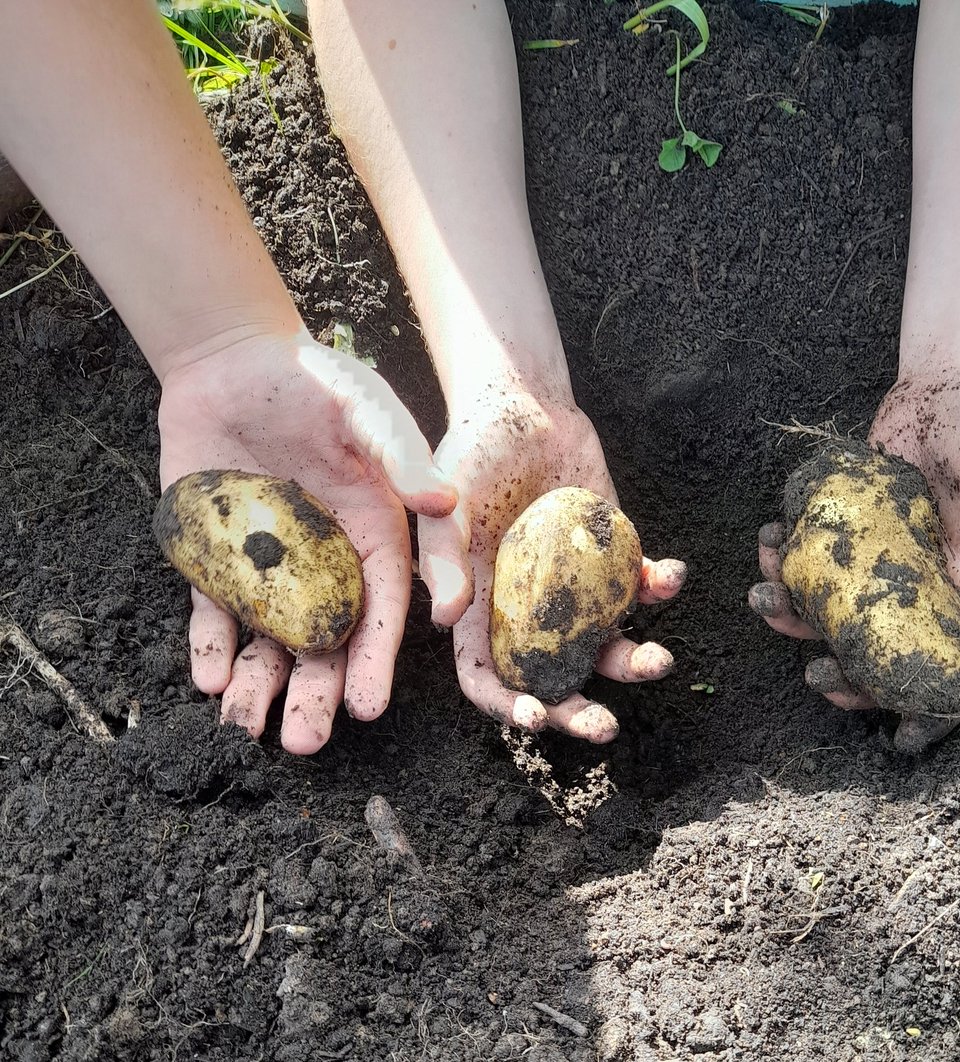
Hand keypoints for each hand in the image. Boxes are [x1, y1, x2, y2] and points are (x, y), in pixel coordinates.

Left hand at [157, 333, 455, 753]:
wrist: (235, 359)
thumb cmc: (318, 380)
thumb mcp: (368, 412)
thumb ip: (404, 457)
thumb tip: (446, 504)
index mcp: (375, 536)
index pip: (380, 610)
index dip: (375, 659)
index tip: (368, 706)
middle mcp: (327, 561)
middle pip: (324, 641)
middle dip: (315, 693)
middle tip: (303, 743)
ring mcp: (269, 564)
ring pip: (267, 639)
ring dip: (259, 685)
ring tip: (246, 728)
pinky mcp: (217, 558)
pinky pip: (214, 611)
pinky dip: (210, 645)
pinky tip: (209, 679)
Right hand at [417, 389, 684, 741]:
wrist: (523, 404)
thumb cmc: (471, 449)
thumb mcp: (445, 501)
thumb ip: (444, 557)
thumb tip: (446, 621)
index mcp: (481, 606)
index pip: (486, 675)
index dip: (508, 704)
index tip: (538, 716)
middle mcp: (529, 607)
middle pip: (552, 677)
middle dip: (578, 709)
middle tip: (608, 727)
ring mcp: (575, 585)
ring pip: (604, 643)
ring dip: (633, 661)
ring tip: (661, 660)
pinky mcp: (612, 554)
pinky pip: (638, 586)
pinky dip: (658, 587)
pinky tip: (671, 576)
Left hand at [750, 367, 959, 751]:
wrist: (948, 382)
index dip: (935, 708)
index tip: (899, 739)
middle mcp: (923, 586)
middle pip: (884, 653)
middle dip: (847, 673)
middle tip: (816, 674)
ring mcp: (880, 561)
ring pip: (835, 611)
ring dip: (797, 615)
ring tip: (767, 596)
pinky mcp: (848, 531)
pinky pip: (812, 561)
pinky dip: (785, 561)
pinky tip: (769, 543)